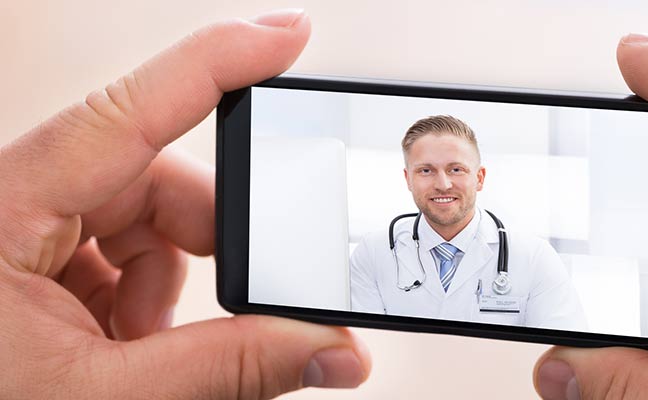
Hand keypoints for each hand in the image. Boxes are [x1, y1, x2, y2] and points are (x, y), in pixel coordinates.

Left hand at [0, 10, 369, 397]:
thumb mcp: (98, 396)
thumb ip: (225, 369)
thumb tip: (330, 349)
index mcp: (0, 207)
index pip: (125, 111)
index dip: (216, 62)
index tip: (288, 36)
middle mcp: (12, 199)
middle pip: (150, 174)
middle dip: (207, 240)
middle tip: (244, 297)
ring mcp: (24, 226)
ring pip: (143, 215)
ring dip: (172, 280)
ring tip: (146, 348)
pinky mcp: (36, 256)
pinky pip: (120, 247)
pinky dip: (144, 296)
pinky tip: (126, 344)